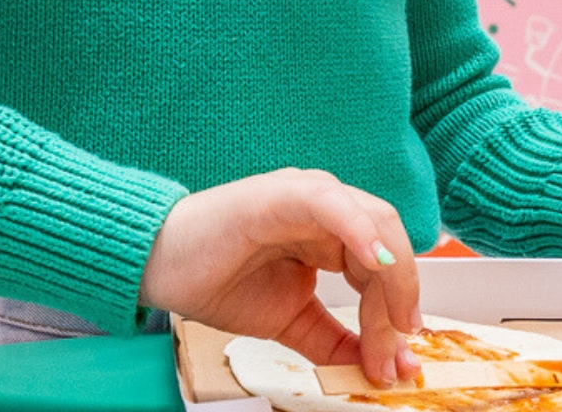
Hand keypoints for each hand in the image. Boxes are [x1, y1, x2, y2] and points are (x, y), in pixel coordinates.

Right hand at [139, 168, 423, 385]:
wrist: (159, 268)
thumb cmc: (215, 279)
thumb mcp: (290, 321)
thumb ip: (334, 341)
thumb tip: (376, 367)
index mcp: (329, 234)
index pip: (383, 264)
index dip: (397, 311)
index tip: (401, 361)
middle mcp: (325, 209)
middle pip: (389, 242)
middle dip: (401, 298)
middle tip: (401, 347)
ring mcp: (305, 196)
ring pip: (374, 220)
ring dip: (393, 275)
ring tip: (394, 319)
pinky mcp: (282, 194)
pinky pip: (333, 205)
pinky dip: (362, 230)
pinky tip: (377, 261)